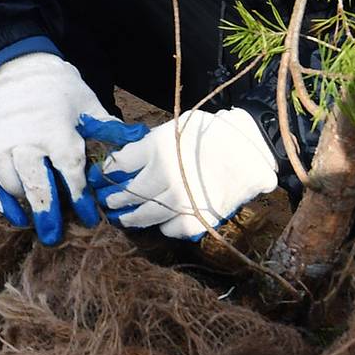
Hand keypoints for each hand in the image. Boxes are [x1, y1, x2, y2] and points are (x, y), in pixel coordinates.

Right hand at [0, 52, 116, 244]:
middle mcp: (27, 142)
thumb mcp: (88, 105)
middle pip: (38, 186)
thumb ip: (110, 129)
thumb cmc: (60, 92)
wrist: (20, 71)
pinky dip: (4, 204)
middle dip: (49, 214)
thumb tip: (141, 138)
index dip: (81, 199)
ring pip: (15, 187)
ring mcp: (3, 148)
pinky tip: (18, 216)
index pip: (70, 173)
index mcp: (56, 132)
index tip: (91, 218)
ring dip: (28, 207)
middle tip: (55, 238)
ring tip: (42, 223)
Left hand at [87, 108, 277, 240]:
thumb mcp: (177, 126)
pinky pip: (168, 228)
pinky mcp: (193, 221)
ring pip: (143, 215)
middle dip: (114, 198)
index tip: (104, 176)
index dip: (109, 170)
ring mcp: (178, 201)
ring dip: (130, 217)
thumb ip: (151, 142)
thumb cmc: (212, 134)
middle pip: (128, 193)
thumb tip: (125, 157)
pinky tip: (160, 219)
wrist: (250, 153)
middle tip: (108, 201)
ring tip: (123, 217)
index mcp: (157, 148)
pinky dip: (162, 225)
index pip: (120, 164)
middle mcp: (164, 176)